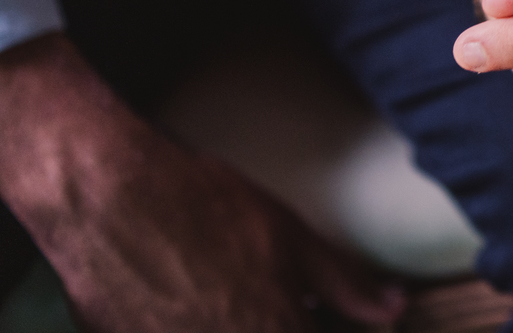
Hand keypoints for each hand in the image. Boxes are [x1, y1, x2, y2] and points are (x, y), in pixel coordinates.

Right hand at [0, 35, 404, 332]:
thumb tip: (394, 307)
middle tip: (262, 297)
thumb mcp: (290, 237)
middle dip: (278, 322)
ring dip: (234, 322)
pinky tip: (185, 304)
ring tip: (220, 295)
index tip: (312, 315)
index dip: (320, 328)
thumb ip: (344, 284)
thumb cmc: (205, 210)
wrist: (110, 200)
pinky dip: (187, 324)